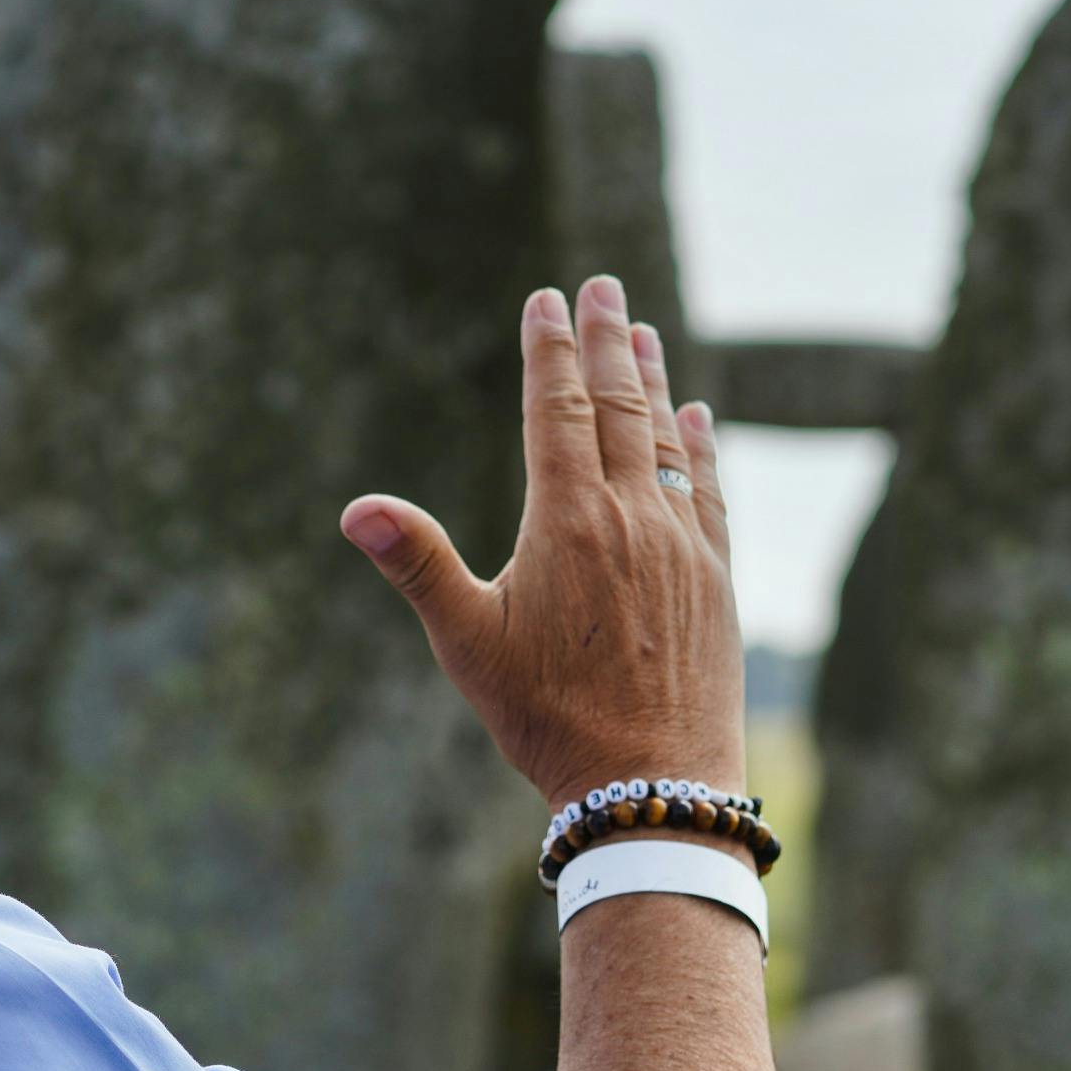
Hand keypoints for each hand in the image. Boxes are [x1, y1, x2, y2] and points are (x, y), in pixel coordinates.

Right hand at [342, 274, 745, 813]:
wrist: (651, 784)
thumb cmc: (549, 720)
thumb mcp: (468, 643)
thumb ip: (417, 563)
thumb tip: (356, 508)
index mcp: (567, 521)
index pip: (555, 411)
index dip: (548, 352)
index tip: (546, 300)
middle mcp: (631, 517)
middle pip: (617, 406)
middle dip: (605, 341)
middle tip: (601, 286)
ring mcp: (681, 545)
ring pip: (664, 441)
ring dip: (653, 380)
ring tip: (642, 332)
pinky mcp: (714, 579)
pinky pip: (705, 491)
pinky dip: (696, 446)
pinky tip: (696, 419)